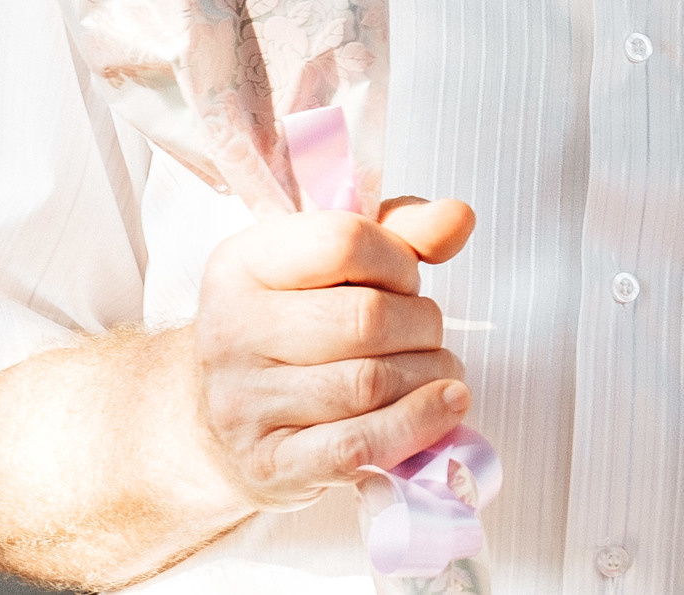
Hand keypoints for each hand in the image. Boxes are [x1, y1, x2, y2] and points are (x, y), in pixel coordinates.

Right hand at [193, 199, 476, 508]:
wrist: (225, 423)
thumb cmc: (294, 328)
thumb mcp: (333, 264)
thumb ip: (401, 231)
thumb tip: (457, 219)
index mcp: (242, 264)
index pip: (344, 242)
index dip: (399, 259)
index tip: (405, 278)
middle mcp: (231, 330)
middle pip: (367, 318)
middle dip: (422, 323)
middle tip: (425, 332)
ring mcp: (243, 403)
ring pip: (371, 383)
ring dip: (429, 375)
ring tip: (434, 370)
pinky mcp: (270, 465)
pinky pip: (359, 445)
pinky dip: (416, 425)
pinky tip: (443, 407)